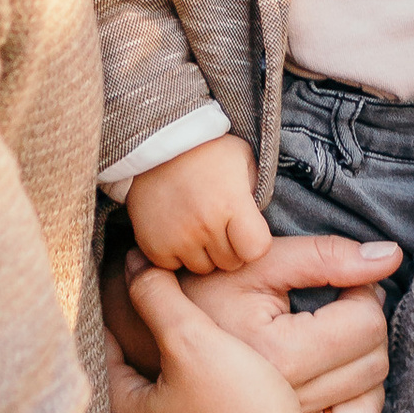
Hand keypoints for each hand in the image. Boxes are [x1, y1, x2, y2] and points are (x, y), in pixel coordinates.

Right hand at [105, 237, 396, 412]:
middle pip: (373, 365)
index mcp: (279, 354)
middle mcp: (285, 405)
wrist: (150, 350)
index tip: (345, 285)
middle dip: (367, 330)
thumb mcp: (257, 265)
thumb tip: (391, 256)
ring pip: (370, 408)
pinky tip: (335, 388)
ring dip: (366, 375)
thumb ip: (324, 256)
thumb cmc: (205, 296)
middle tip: (344, 310)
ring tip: (338, 347)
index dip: (363, 294)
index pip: (365, 323)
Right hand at [125, 133, 272, 273]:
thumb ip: (257, 190)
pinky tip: (177, 231)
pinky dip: (176, 255)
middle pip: (230, 263)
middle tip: (219, 225)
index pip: (256, 250)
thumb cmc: (207, 150)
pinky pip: (174, 267)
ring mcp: (177, 237)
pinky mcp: (153, 246)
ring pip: (203, 268)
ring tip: (197, 226)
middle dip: (229, 248)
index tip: (245, 229)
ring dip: (203, 253)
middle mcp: (205, 224)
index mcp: (232, 203)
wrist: (156, 144)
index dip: (254, 242)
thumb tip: (260, 218)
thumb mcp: (243, 158)